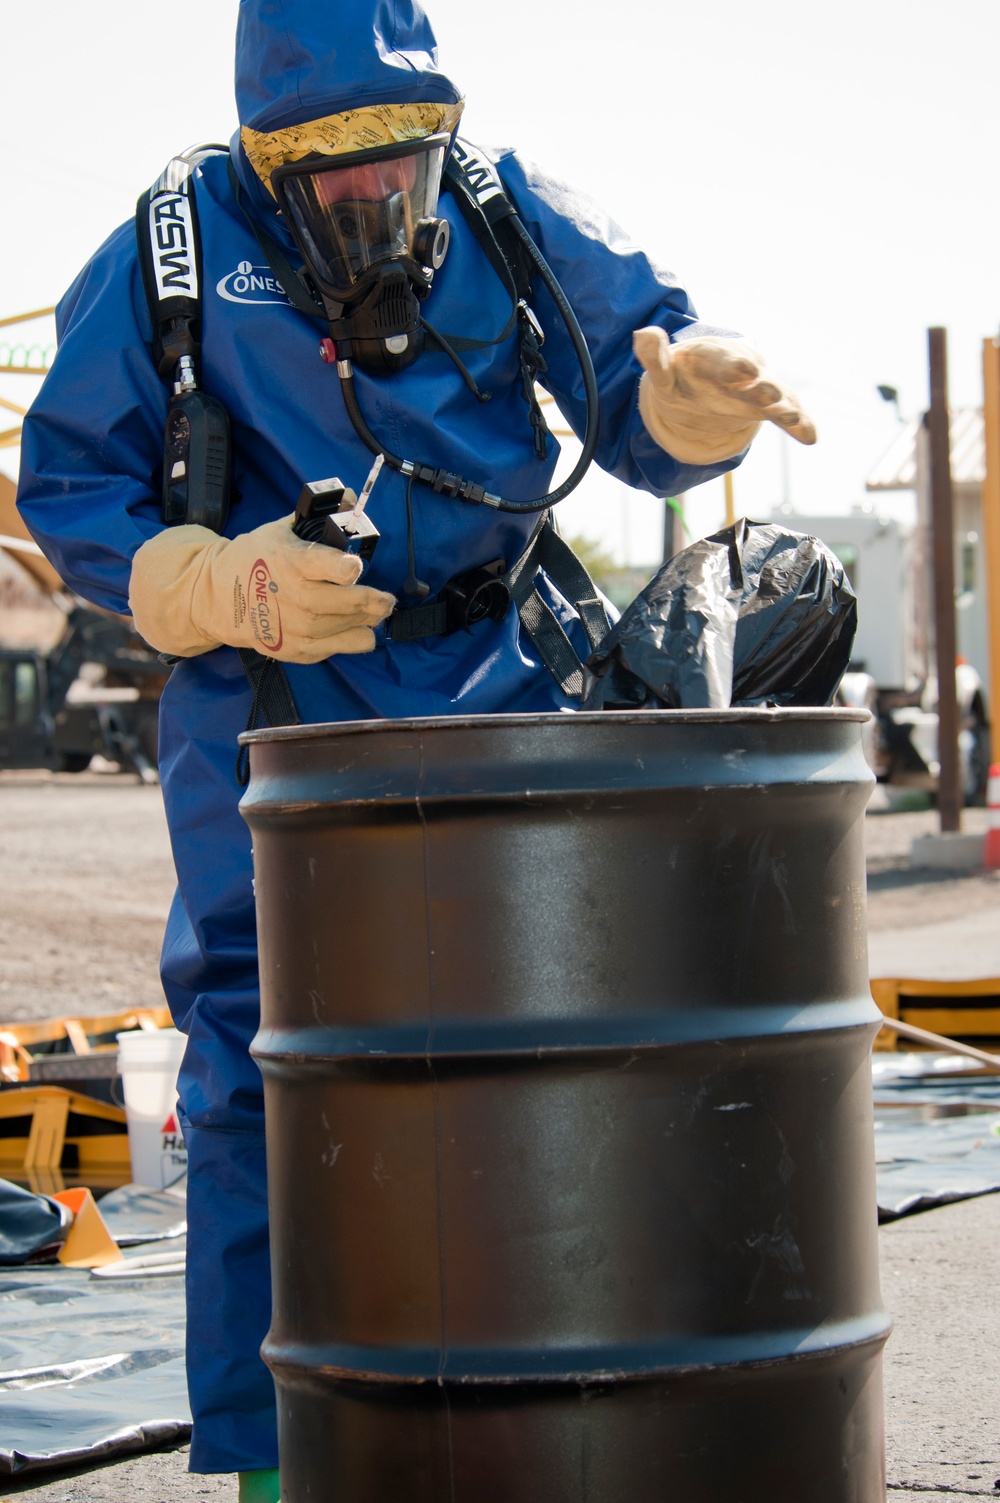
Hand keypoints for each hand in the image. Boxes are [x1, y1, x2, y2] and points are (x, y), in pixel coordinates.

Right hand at [129, 513, 395, 661]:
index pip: (335, 569)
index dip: (350, 568)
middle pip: (349, 603)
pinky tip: (355, 628)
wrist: (217, 598)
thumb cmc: (254, 560)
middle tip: (387, 600)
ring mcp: (294, 628)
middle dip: (374, 602)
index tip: (355, 566)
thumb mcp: (280, 530)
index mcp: (291, 562)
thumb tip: (350, 497)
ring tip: (375, 613)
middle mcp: (294, 598)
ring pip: (348, 629)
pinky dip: (352, 639)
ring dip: (367, 622)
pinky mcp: (295, 650)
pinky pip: (337, 649)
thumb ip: (316, 518)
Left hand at [633, 328, 815, 465]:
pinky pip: (786, 414)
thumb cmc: (683, 376)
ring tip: (792, 418)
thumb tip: (643, 334)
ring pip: (773, 396)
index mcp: (714, 359)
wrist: (705, 380)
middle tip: (769, 393)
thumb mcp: (665, 372)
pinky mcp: (766, 406)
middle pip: (753, 379)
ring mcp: (755, 389)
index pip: (723, 361)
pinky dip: (800, 424)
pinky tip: (811, 437)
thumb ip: (654, 357)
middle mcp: (740, 371)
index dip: (734, 367)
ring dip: (783, 407)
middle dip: (761, 386)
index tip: (745, 372)